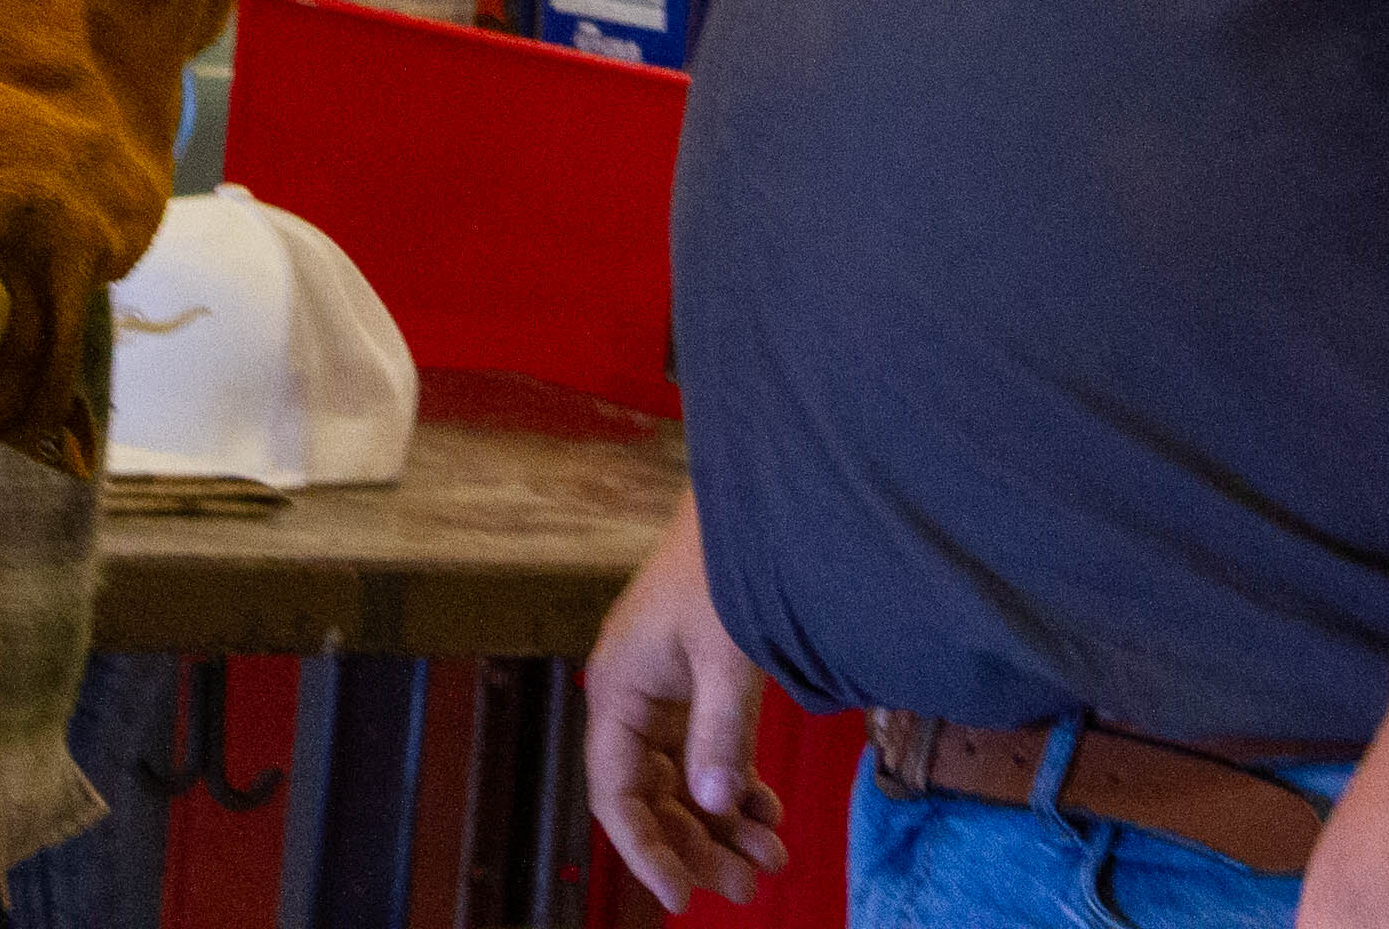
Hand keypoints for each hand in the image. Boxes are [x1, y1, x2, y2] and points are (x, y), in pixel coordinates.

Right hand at [584, 495, 787, 910]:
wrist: (751, 499)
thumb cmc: (723, 561)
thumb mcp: (726, 650)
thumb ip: (721, 730)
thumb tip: (717, 804)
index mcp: (619, 689)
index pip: (617, 793)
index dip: (646, 851)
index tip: (682, 897)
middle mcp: (633, 697)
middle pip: (655, 796)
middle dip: (699, 846)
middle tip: (749, 885)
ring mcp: (665, 691)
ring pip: (685, 780)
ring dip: (722, 822)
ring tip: (771, 857)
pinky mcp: (695, 683)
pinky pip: (708, 753)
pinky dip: (736, 785)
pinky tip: (766, 811)